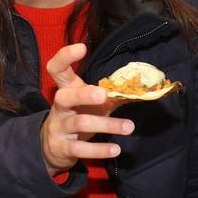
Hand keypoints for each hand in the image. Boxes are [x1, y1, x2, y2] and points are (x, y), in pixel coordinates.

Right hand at [39, 43, 133, 174]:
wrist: (54, 148)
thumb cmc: (80, 116)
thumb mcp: (93, 103)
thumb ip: (114, 94)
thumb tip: (144, 86)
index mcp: (67, 90)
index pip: (57, 69)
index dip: (65, 57)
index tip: (81, 48)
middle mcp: (60, 107)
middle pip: (64, 97)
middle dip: (84, 95)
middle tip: (104, 94)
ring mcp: (59, 128)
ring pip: (81, 123)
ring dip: (107, 125)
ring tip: (129, 127)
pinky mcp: (63, 148)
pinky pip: (80, 149)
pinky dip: (99, 149)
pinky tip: (115, 149)